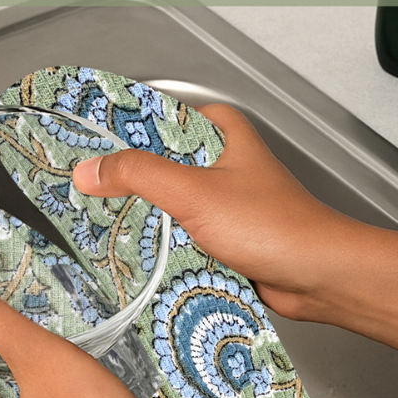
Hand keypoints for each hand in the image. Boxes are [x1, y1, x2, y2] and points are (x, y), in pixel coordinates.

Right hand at [74, 102, 397, 397]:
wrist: (320, 278)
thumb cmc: (273, 227)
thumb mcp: (193, 191)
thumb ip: (137, 174)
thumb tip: (89, 170)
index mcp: (219, 131)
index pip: (153, 119)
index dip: (116, 134)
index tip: (77, 148)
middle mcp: (224, 162)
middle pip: (158, 167)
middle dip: (126, 186)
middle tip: (82, 198)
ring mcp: (228, 204)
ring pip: (171, 208)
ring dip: (148, 224)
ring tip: (103, 232)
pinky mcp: (231, 242)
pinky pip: (186, 242)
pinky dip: (168, 252)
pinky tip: (142, 263)